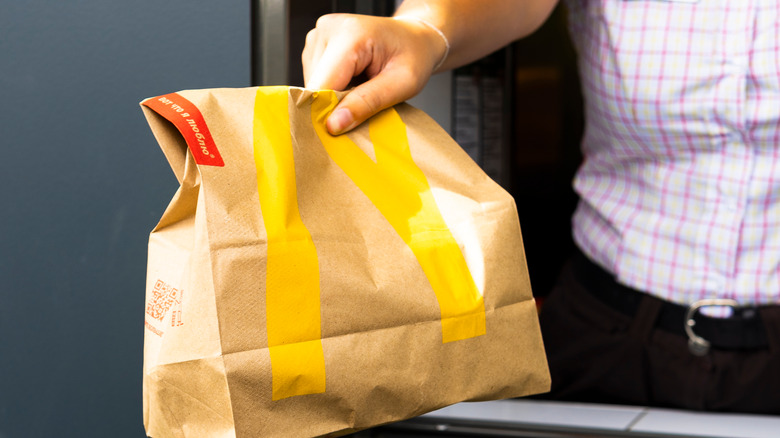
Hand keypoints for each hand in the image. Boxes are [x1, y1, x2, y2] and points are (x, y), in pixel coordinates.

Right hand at [303, 13, 447, 134]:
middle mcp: (329, 29)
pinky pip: (315, 78)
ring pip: (313, 84)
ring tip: (362, 88)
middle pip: (315, 85)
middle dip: (334, 105)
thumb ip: (368, 102)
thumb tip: (333, 125)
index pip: (321, 85)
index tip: (339, 134)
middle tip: (364, 107)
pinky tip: (353, 81)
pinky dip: (333, 88)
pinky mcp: (316, 44)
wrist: (414, 37)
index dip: (327, 113)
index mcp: (350, 34)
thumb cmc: (414, 56)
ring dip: (334, 97)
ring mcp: (319, 35)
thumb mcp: (403, 84)